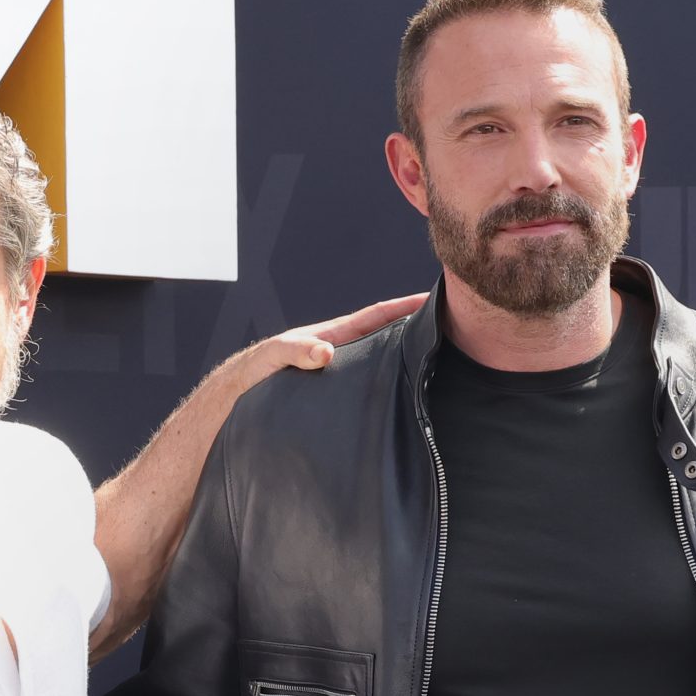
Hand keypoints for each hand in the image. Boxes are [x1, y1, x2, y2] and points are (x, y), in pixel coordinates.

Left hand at [230, 293, 428, 388]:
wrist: (243, 397)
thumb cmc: (257, 371)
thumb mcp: (276, 356)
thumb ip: (297, 351)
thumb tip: (327, 351)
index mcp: (335, 334)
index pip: (377, 314)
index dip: (405, 305)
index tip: (434, 298)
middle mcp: (344, 349)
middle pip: (387, 333)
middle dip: (417, 326)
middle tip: (452, 326)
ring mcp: (344, 369)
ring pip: (383, 358)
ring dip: (408, 355)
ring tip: (441, 359)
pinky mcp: (341, 390)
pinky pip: (373, 380)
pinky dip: (392, 380)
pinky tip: (408, 393)